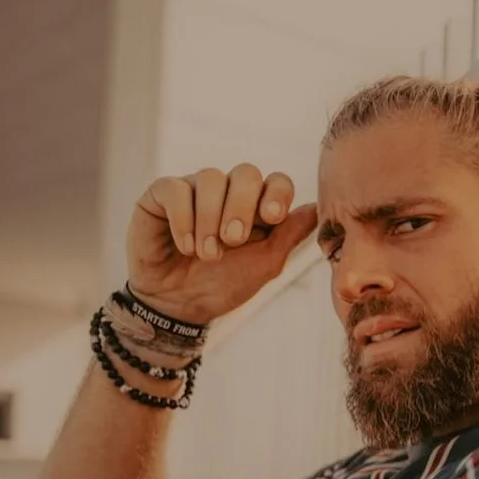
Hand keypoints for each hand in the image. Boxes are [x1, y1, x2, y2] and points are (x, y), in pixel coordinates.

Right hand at [126, 166, 317, 322]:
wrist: (178, 306)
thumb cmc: (223, 285)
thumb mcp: (264, 265)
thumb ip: (289, 236)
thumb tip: (317, 208)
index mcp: (257, 206)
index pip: (277, 181)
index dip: (278, 193)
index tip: (273, 217)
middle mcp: (228, 192)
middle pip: (246, 173)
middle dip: (242, 206)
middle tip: (233, 240)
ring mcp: (195, 189)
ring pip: (210, 177)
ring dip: (210, 219)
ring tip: (206, 254)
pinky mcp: (162, 194)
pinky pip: (175, 189)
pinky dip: (183, 219)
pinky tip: (185, 246)